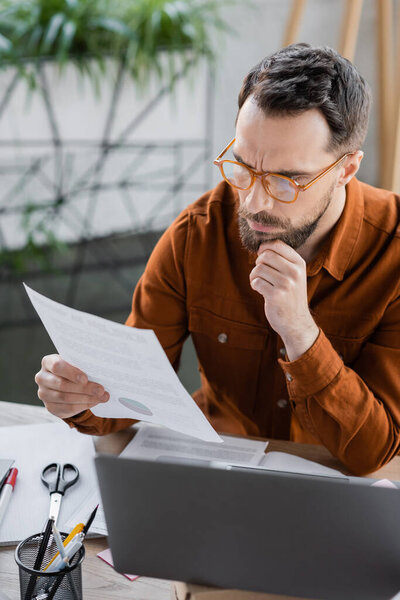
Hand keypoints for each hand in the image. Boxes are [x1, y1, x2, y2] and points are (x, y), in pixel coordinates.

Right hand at [35, 354, 109, 418]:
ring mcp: (44, 394)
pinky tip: (94, 402)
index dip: (71, 373)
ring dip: (86, 398)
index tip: (85, 378)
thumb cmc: (73, 369)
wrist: (66, 382)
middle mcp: (42, 378)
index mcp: (48, 362)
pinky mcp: (50, 407)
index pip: (56, 366)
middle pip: (62, 385)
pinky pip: (67, 408)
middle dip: (84, 388)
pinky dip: (83, 405)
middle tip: (101, 390)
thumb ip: (83, 365)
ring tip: (102, 396)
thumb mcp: (76, 363)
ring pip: (65, 398)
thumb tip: (101, 372)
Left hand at [249, 240, 318, 360]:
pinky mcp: (275, 295)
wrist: (296, 322)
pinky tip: (260, 290)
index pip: (277, 245)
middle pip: (265, 255)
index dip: (264, 248)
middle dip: (258, 263)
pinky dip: (254, 285)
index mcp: (299, 264)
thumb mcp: (294, 275)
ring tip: (259, 282)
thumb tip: (261, 247)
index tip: (261, 255)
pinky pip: (256, 282)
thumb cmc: (291, 295)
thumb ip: (283, 260)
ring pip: (259, 269)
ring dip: (254, 276)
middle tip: (260, 272)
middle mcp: (294, 272)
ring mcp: (286, 284)